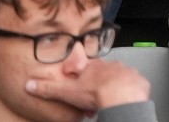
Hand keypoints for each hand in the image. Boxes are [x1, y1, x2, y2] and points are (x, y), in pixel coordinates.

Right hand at [25, 59, 149, 113]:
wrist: (122, 96)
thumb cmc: (96, 92)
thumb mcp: (67, 91)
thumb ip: (49, 88)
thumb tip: (31, 85)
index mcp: (94, 66)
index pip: (87, 69)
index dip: (83, 81)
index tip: (82, 90)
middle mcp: (111, 65)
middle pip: (103, 74)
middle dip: (98, 86)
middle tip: (93, 101)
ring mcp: (126, 72)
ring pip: (118, 79)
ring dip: (113, 89)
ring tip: (107, 103)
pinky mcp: (138, 80)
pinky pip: (133, 85)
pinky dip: (128, 92)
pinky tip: (122, 101)